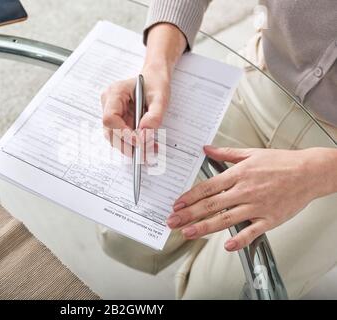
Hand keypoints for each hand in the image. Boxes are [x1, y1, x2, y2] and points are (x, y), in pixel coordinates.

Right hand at [101, 23, 185, 156]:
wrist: (154, 79)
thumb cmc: (156, 83)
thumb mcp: (160, 97)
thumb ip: (154, 115)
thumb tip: (145, 134)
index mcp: (115, 93)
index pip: (109, 118)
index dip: (122, 132)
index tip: (139, 141)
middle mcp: (109, 104)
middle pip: (110, 131)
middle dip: (127, 145)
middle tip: (146, 152)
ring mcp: (112, 113)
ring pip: (115, 138)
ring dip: (132, 148)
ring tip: (151, 150)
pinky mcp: (118, 122)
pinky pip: (123, 137)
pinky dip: (135, 145)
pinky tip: (149, 147)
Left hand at [166, 146, 336, 251]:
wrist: (310, 172)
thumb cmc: (281, 162)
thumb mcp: (251, 153)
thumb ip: (225, 153)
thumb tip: (206, 149)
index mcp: (238, 174)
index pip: (207, 187)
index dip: (190, 196)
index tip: (177, 204)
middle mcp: (245, 191)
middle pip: (211, 205)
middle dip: (189, 214)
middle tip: (172, 221)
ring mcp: (257, 206)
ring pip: (225, 219)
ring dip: (204, 227)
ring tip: (187, 233)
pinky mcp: (270, 219)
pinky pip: (252, 231)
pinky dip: (240, 239)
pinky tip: (227, 245)